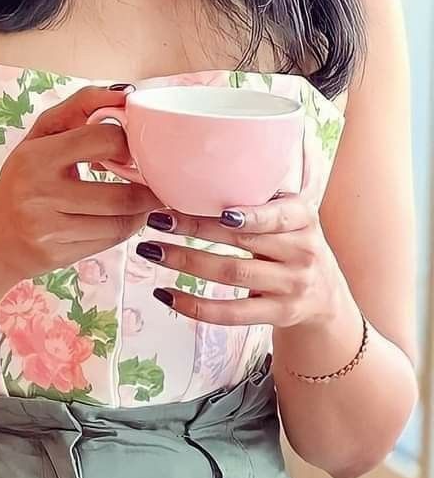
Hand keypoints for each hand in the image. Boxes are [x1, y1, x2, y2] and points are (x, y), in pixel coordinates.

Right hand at [0, 86, 161, 286]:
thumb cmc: (23, 179)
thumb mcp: (41, 136)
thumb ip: (80, 106)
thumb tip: (124, 93)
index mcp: (36, 156)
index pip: (104, 140)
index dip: (127, 144)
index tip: (132, 149)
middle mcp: (39, 193)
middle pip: (121, 193)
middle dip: (146, 188)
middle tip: (153, 180)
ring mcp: (49, 228)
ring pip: (120, 221)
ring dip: (142, 211)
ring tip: (144, 200)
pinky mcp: (58, 254)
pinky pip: (110, 241)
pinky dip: (127, 228)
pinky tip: (125, 218)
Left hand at [141, 194, 346, 328]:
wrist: (325, 298)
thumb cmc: (294, 245)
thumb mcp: (293, 217)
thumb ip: (263, 197)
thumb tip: (208, 163)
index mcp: (304, 218)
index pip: (277, 214)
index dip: (249, 215)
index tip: (218, 210)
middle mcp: (302, 252)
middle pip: (242, 240)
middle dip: (194, 228)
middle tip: (157, 219)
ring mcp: (291, 286)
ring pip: (231, 274)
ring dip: (185, 261)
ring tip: (151, 250)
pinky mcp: (277, 314)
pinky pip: (231, 313)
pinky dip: (194, 305)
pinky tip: (166, 294)